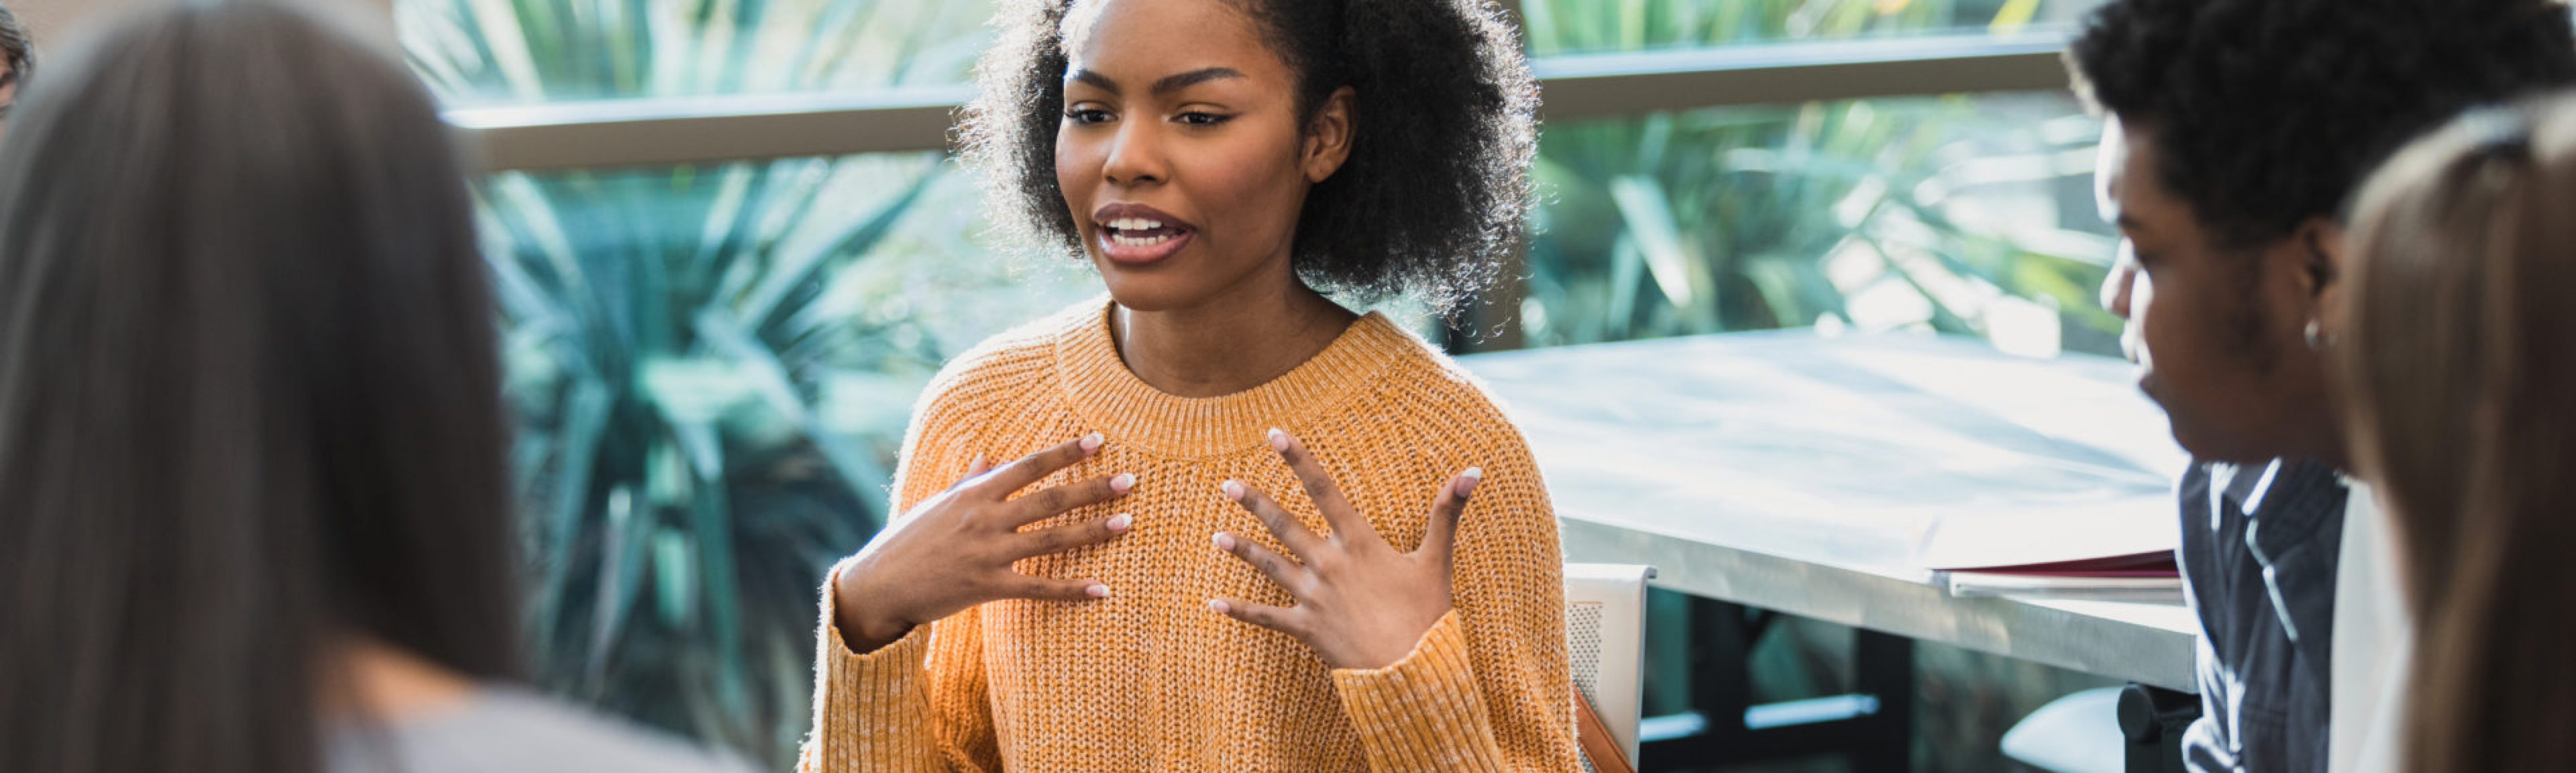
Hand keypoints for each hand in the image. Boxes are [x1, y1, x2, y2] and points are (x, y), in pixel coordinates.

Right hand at [832, 434, 1135, 652]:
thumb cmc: (908, 541)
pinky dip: (1072, 589)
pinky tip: (1102, 589)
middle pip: (1049, 499)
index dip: (1065, 453)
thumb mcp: (937, 504)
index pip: (1029, 466)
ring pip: (1051, 539)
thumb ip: (969, 481)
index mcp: (974, 493)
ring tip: (1127, 522)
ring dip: (1092, 530)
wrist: (879, 586)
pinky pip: (1039, 588)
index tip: (1098, 440)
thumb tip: (989, 457)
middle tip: (1130, 480)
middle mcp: (985, 519)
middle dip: (1092, 488)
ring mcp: (988, 553)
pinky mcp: (987, 587)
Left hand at [1208, 428, 1479, 669]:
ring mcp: (1314, 597)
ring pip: (1270, 566)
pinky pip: (1267, 618)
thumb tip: (1474, 471)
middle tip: (1227, 484)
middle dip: (1255, 502)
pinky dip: (1240, 611)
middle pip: (1285, 525)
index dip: (1299, 459)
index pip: (1324, 490)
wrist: (1412, 674)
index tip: (1274, 433)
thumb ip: (1448, 513)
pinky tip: (1213, 604)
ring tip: (1217, 536)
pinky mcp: (1307, 629)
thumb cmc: (1428, 616)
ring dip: (1243, 549)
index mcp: (1359, 542)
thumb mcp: (1437, 561)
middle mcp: (1329, 565)